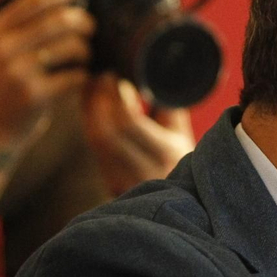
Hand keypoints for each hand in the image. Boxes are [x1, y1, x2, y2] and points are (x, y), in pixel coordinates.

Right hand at [0, 0, 97, 159]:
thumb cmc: (6, 77)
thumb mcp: (7, 40)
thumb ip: (31, 8)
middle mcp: (4, 45)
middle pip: (60, 19)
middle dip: (85, 21)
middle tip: (91, 28)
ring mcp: (18, 71)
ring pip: (72, 47)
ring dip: (86, 51)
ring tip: (81, 57)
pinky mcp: (34, 96)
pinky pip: (75, 76)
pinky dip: (84, 75)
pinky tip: (78, 78)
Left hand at [84, 73, 195, 193]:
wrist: (184, 202)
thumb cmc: (186, 159)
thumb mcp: (182, 133)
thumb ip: (169, 107)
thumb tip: (155, 74)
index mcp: (166, 155)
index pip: (131, 124)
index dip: (118, 98)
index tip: (116, 76)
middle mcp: (144, 171)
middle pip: (106, 133)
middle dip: (98, 100)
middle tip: (100, 76)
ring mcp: (125, 181)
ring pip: (96, 141)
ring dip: (90, 110)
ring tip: (93, 85)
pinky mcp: (113, 183)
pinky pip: (95, 149)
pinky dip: (90, 123)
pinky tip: (91, 106)